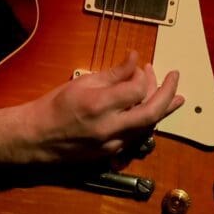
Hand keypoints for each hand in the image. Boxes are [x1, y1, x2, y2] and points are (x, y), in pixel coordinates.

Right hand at [19, 53, 181, 163]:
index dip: (144, 76)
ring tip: (175, 96)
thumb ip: (112, 74)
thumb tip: (134, 60)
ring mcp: (112, 143)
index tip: (142, 65)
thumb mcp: (82, 83)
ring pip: (148, 126)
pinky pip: (137, 135)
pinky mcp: (112, 153)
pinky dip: (146, 121)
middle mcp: (109, 126)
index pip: (137, 89)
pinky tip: (152, 112)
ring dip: (162, 108)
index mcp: (99, 104)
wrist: (37, 137)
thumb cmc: (55, 106)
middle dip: (168, 93)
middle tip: (175, 77)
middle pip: (152, 112)